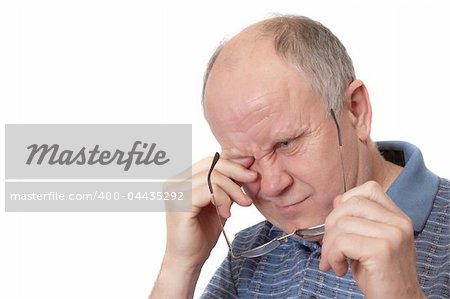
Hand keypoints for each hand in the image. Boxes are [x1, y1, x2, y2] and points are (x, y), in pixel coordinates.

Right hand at [163, 156, 256, 269]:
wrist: (189, 259)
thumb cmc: (201, 232)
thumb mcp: (218, 202)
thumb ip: (226, 185)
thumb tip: (245, 166)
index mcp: (181, 179)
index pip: (209, 162)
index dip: (232, 165)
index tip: (250, 174)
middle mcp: (174, 182)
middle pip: (210, 165)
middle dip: (236, 173)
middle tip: (252, 183)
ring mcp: (175, 192)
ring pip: (212, 177)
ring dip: (232, 190)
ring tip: (241, 203)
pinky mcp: (181, 204)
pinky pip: (209, 191)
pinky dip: (223, 200)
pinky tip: (226, 213)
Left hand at [319, 181, 424, 297]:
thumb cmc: (380, 274)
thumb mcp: (368, 241)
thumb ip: (357, 220)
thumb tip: (337, 200)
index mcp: (397, 217)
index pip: (369, 189)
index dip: (347, 202)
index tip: (340, 224)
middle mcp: (399, 222)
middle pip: (350, 204)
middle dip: (330, 227)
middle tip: (331, 248)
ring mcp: (392, 235)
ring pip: (341, 224)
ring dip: (329, 247)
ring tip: (334, 262)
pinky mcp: (382, 250)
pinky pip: (342, 242)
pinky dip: (333, 256)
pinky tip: (340, 269)